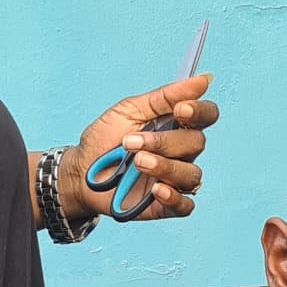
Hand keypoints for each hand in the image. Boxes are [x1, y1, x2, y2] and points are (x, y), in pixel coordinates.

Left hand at [58, 73, 218, 222]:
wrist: (80, 170)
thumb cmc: (105, 139)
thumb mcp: (129, 110)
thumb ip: (165, 97)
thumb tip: (202, 80)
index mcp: (176, 125)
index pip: (206, 115)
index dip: (200, 112)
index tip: (179, 110)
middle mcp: (180, 152)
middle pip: (196, 143)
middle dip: (164, 141)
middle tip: (131, 142)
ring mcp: (174, 179)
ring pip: (191, 174)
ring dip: (164, 166)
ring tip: (137, 162)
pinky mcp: (165, 205)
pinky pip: (185, 205)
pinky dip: (174, 197)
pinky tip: (157, 189)